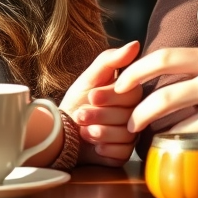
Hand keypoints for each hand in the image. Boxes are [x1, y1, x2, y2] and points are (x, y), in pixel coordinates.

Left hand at [61, 40, 142, 165]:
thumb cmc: (76, 102)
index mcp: (129, 92)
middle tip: (80, 115)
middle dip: (100, 115)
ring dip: (100, 131)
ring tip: (83, 130)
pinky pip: (122, 152)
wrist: (61, 133)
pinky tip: (94, 145)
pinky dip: (104, 148)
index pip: (133, 92)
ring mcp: (131, 134)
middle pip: (129, 114)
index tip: (91, 96)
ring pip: (125, 134)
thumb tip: (135, 44)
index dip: (111, 95)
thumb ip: (110, 60)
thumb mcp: (89, 78)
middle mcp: (135, 113)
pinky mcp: (124, 153)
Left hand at [114, 2, 197, 154]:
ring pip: (178, 120)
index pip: (167, 58)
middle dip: (138, 107)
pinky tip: (170, 148)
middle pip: (165, 92)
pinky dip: (180, 144)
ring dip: (156, 130)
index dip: (138, 70)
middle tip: (126, 118)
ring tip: (143, 136)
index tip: (122, 82)